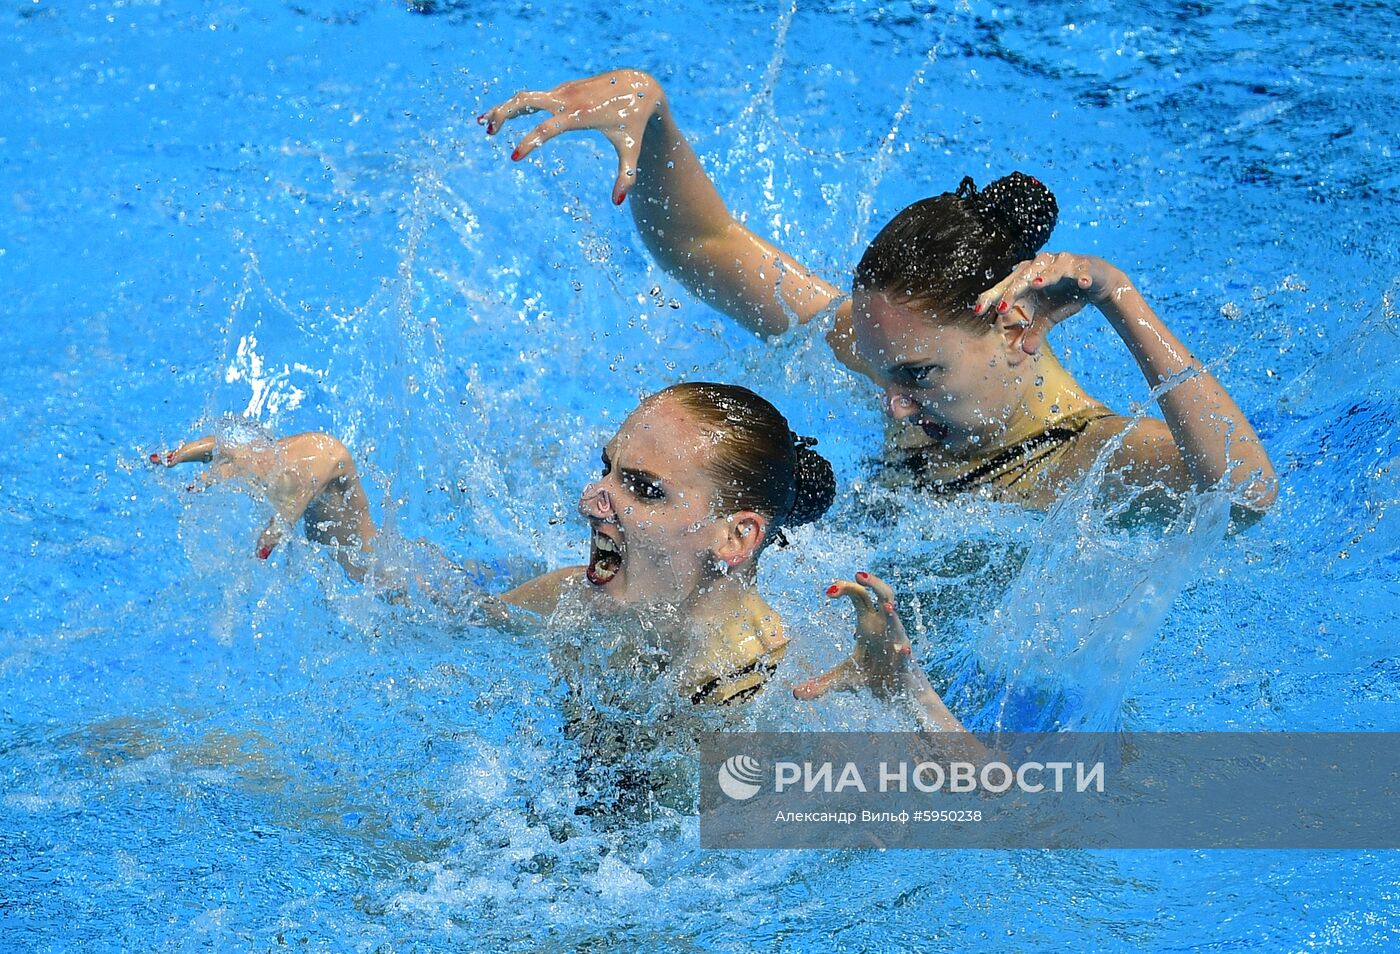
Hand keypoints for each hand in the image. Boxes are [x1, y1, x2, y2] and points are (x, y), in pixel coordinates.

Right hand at [149, 432, 368, 560]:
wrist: (320, 455)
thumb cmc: (306, 485)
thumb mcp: (293, 510)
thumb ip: (275, 532)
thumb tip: (259, 557)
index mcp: (263, 466)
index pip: (234, 470)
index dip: (214, 478)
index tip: (195, 487)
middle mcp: (252, 451)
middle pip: (218, 452)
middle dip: (193, 457)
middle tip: (168, 464)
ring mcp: (246, 444)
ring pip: (213, 443)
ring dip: (188, 450)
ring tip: (161, 458)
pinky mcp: (243, 443)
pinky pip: (216, 443)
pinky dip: (197, 449)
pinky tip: (175, 457)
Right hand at [479, 69, 664, 205]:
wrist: (639, 85)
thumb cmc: (634, 121)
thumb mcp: (631, 151)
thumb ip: (626, 177)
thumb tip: (619, 203)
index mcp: (580, 115)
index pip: (548, 128)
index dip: (530, 141)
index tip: (513, 156)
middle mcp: (568, 99)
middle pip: (526, 100)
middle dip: (505, 113)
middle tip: (488, 133)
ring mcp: (563, 91)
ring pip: (525, 96)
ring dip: (504, 108)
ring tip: (484, 124)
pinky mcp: (563, 90)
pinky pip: (535, 96)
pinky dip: (516, 105)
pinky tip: (505, 114)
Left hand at [793, 571, 918, 701]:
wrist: (898, 696)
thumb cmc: (872, 677)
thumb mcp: (842, 679)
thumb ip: (820, 684)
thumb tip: (795, 694)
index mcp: (868, 622)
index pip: (860, 595)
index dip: (846, 588)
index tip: (828, 591)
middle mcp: (884, 626)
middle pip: (883, 594)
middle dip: (873, 583)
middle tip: (858, 574)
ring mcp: (896, 641)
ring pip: (896, 621)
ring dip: (892, 613)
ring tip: (886, 606)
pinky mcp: (905, 662)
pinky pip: (904, 654)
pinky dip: (902, 652)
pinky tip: (901, 650)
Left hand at [974, 252, 1130, 354]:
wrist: (1093, 279)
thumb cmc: (1062, 294)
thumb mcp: (1047, 316)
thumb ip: (1035, 331)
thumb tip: (1025, 352)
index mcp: (1025, 278)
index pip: (1004, 287)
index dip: (991, 297)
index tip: (977, 311)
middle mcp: (1039, 266)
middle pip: (1022, 278)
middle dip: (1012, 291)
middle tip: (1002, 308)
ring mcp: (1060, 262)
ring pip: (1050, 268)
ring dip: (1045, 276)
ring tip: (1037, 284)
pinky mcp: (1082, 265)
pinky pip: (1080, 270)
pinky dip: (1081, 276)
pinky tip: (1083, 284)